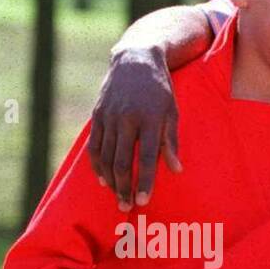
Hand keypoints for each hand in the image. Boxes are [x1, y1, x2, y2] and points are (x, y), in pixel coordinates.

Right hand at [88, 47, 181, 210]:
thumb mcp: (173, 112)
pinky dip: (96, 164)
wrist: (135, 61)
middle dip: (124, 188)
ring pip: (104, 156)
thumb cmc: (160, 90)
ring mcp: (108, 117)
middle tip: (127, 207)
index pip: (145, 159)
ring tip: (117, 198)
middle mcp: (125, 119)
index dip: (144, 182)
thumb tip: (176, 170)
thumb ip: (171, 142)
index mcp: (148, 120)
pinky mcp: (97, 115)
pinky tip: (102, 180)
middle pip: (121, 162)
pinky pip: (94, 145)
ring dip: (110, 181)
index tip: (143, 201)